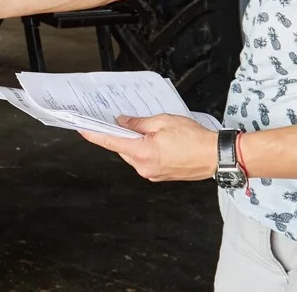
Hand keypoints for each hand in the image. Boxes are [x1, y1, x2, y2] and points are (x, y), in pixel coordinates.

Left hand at [78, 114, 219, 181]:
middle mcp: (144, 167)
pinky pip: (144, 161)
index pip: (110, 142)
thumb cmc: (194, 138)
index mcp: (142, 152)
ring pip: (132, 155)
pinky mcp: (160, 176)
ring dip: (134, 143)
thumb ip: (138, 123)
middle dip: (120, 134)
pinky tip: (154, 140)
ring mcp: (152, 174)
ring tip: (148, 130)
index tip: (81, 128)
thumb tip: (123, 122)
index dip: (94, 134)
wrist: (215, 156)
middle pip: (121, 149)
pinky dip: (143, 150)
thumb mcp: (163, 121)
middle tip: (120, 120)